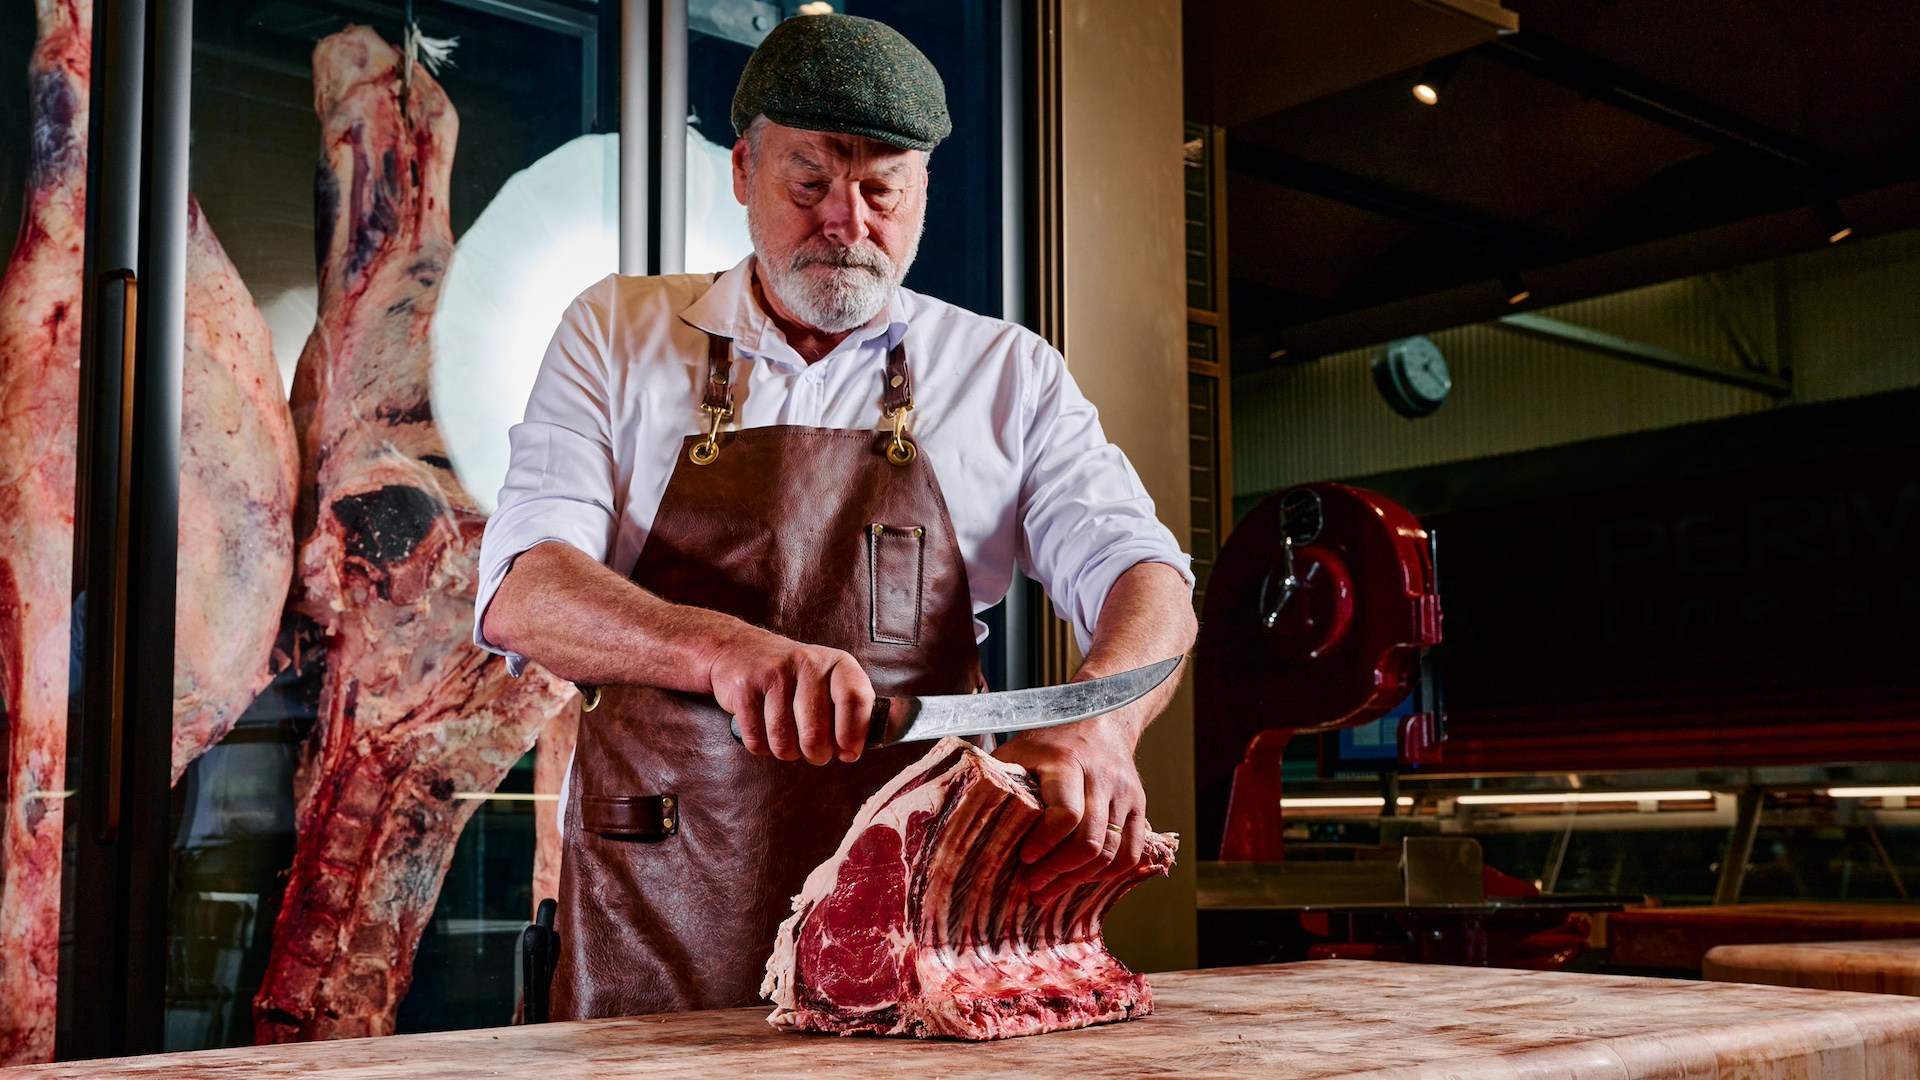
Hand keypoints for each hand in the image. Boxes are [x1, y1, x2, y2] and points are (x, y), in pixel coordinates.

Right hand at [706, 629, 874, 764]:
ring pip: (783, 742)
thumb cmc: (798, 680)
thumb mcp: (832, 683)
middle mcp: (808, 663)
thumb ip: (851, 712)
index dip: (852, 734)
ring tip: (788, 739)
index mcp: (838, 663)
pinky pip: (757, 741)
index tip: (848, 754)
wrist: (742, 650)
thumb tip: (852, 751)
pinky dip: (762, 746)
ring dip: (787, 752)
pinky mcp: (745, 687)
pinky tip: (765, 731)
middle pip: (816, 733)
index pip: (854, 699)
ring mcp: (774, 673)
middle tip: (815, 752)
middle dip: (816, 754)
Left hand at [993, 720, 1147, 898]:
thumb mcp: (1018, 751)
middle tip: (1032, 885)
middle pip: (1090, 840)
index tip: (1023, 859)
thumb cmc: (1048, 741)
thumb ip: (1000, 780)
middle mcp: (1102, 778)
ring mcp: (1126, 794)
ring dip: (1079, 879)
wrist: (1099, 719)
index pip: (1066, 814)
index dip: (1046, 844)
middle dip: (1058, 871)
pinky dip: (1108, 874)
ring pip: (1111, 852)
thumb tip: (962, 817)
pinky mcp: (1140, 806)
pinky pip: (1131, 852)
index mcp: (1067, 763)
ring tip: (1051, 890)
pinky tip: (1083, 879)